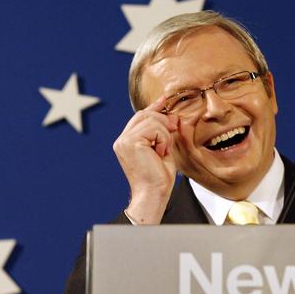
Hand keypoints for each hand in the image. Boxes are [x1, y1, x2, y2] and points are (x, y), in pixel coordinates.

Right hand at [112, 96, 178, 223]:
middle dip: (162, 119)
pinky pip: (154, 128)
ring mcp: (124, 140)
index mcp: (126, 141)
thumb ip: (163, 131)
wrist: (154, 193)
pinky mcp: (130, 142)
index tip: (163, 100)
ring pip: (152, 120)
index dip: (153, 107)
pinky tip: (159, 153)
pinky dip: (163, 139)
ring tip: (163, 151)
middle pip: (144, 114)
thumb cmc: (159, 177)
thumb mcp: (163, 148)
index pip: (139, 117)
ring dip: (164, 134)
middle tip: (173, 130)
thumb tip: (170, 114)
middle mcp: (121, 140)